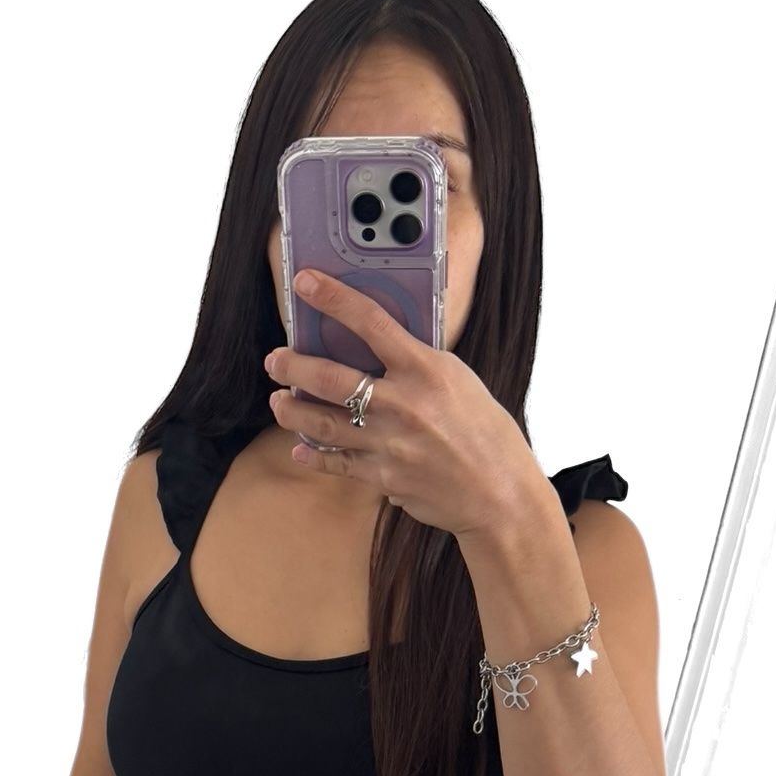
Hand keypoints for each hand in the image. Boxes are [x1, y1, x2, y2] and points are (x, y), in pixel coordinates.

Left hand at [264, 268, 562, 548]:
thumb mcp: (458, 381)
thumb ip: (417, 365)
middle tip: (276, 360)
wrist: (500, 493)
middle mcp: (403, 404)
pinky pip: (336, 463)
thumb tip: (376, 351)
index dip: (332, 298)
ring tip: (278, 403)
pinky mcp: (383, 477)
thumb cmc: (484, 433)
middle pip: (330, 378)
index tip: (305, 282)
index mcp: (426, 368)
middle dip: (293, 366)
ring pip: (322, 423)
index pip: (371, 321)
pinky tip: (300, 448)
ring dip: (291, 411)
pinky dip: (314, 456)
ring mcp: (389, 443)